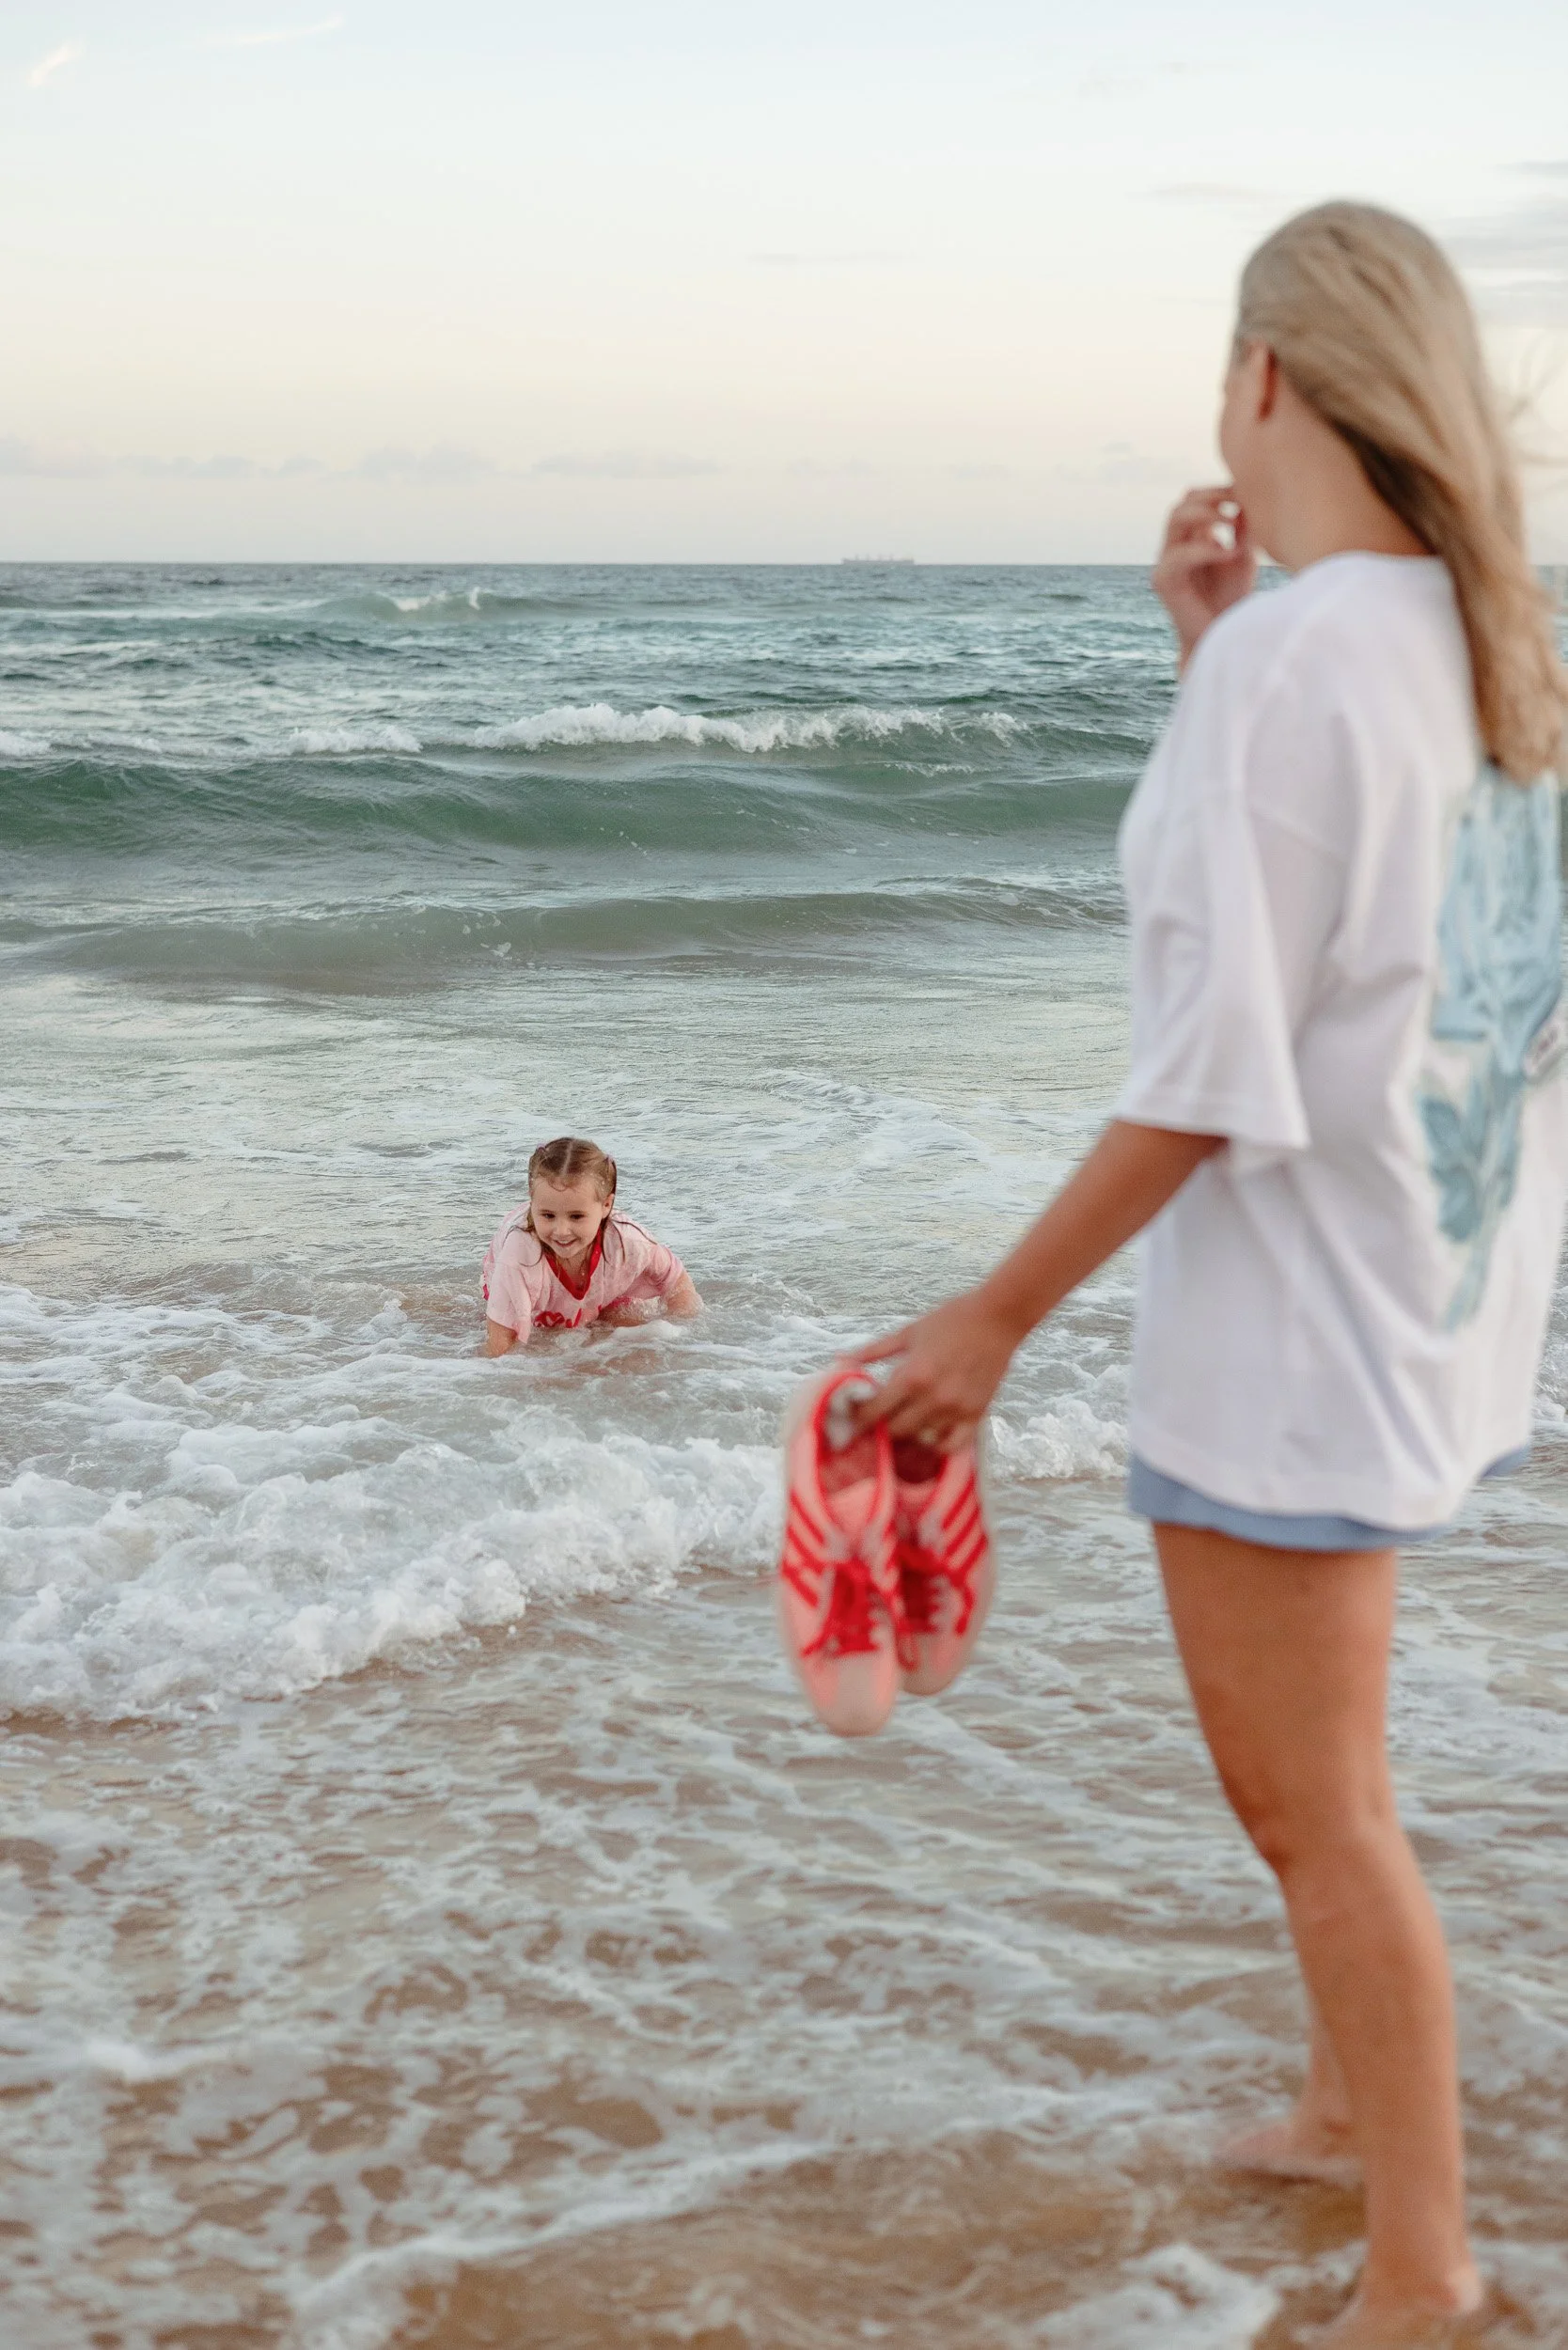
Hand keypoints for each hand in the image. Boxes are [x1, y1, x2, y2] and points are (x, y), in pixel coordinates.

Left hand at [849, 1287, 1021, 1450]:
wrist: (997, 1316)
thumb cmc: (951, 1319)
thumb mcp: (908, 1332)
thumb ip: (874, 1350)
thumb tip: (841, 1360)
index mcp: (912, 1375)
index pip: (875, 1411)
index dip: (858, 1419)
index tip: (850, 1420)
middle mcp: (933, 1398)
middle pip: (895, 1431)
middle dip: (880, 1429)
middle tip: (874, 1424)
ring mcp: (957, 1409)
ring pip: (921, 1440)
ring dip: (907, 1435)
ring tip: (900, 1426)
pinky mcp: (977, 1414)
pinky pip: (952, 1446)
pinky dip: (937, 1445)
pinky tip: (929, 1433)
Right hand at [1153, 486, 1256, 667]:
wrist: (1221, 637)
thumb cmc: (1232, 599)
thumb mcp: (1244, 555)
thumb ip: (1243, 527)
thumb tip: (1247, 495)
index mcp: (1192, 538)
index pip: (1197, 499)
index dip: (1219, 490)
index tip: (1248, 493)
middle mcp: (1175, 546)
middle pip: (1183, 502)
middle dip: (1211, 496)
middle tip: (1237, 501)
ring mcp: (1166, 562)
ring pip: (1176, 518)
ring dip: (1205, 514)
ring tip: (1231, 521)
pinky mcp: (1163, 582)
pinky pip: (1179, 554)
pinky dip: (1206, 549)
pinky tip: (1230, 553)